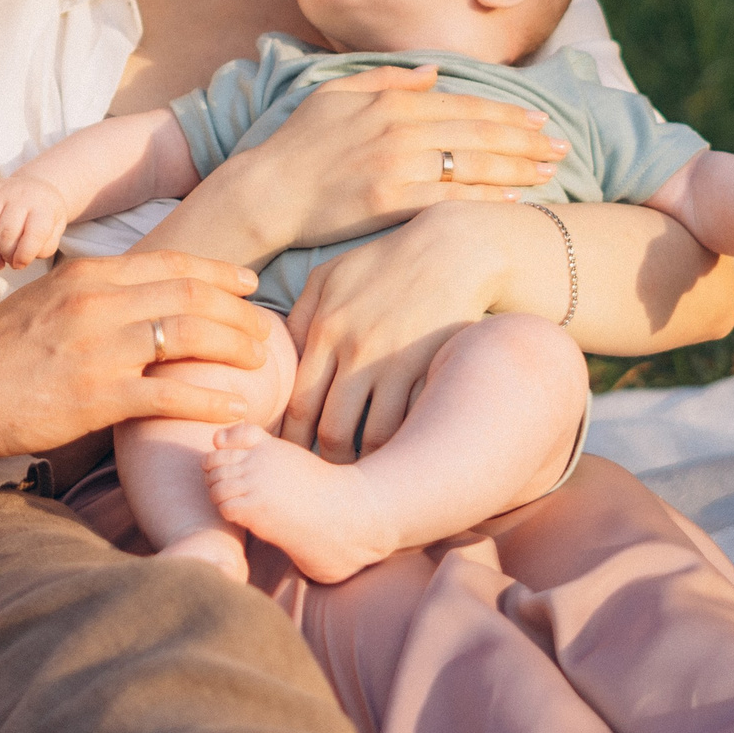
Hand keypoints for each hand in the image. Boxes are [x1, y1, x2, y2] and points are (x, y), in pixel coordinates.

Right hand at [0, 176, 69, 269]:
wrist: (34, 186)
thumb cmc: (44, 212)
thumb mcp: (56, 229)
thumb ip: (44, 247)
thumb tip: (20, 259)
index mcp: (43, 206)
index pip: (35, 233)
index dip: (25, 255)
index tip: (20, 264)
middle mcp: (20, 195)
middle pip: (6, 231)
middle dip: (5, 254)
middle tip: (8, 262)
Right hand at [0, 251, 276, 460]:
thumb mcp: (46, 301)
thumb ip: (93, 295)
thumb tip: (138, 300)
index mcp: (88, 275)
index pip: (171, 263)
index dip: (218, 271)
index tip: (248, 283)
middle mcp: (97, 302)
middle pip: (190, 294)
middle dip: (236, 311)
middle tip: (264, 329)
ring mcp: (97, 348)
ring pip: (187, 335)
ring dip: (233, 346)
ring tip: (259, 361)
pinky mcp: (95, 397)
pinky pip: (168, 393)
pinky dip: (210, 398)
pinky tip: (236, 405)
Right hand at [201, 65, 571, 256]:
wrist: (266, 190)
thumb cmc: (298, 143)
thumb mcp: (336, 94)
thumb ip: (387, 79)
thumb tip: (431, 73)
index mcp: (390, 100)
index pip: (464, 104)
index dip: (506, 112)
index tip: (537, 120)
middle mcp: (399, 129)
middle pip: (478, 132)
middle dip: (526, 139)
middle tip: (561, 146)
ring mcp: (396, 166)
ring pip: (472, 164)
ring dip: (518, 168)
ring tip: (549, 172)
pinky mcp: (389, 202)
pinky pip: (448, 198)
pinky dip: (484, 198)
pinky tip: (512, 201)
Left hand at [279, 201, 506, 461]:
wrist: (453, 250)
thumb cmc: (384, 264)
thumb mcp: (329, 277)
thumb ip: (299, 318)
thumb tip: (280, 361)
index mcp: (323, 329)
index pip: (299, 406)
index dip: (293, 443)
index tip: (293, 460)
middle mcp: (355, 350)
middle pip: (331, 430)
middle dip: (326, 464)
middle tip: (326, 482)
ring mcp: (396, 362)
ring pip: (372, 437)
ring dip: (366, 463)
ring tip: (362, 480)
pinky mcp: (430, 369)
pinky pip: (409, 423)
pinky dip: (400, 446)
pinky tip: (396, 456)